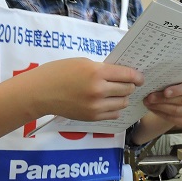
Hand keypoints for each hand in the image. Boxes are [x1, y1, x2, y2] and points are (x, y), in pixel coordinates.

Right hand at [25, 58, 142, 120]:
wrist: (40, 92)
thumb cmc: (59, 73)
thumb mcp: (83, 63)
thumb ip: (103, 69)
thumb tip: (121, 74)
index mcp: (96, 72)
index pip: (127, 75)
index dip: (137, 76)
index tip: (140, 77)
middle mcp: (98, 90)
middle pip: (127, 89)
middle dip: (130, 85)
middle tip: (129, 83)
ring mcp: (95, 106)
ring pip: (122, 103)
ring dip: (123, 97)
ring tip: (117, 93)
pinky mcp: (92, 117)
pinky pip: (113, 114)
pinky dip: (115, 108)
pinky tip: (109, 102)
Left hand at [143, 76, 181, 127]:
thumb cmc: (179, 84)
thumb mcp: (179, 78)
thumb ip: (172, 78)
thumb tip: (157, 79)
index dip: (178, 90)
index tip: (165, 92)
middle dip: (164, 99)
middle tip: (150, 97)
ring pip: (176, 111)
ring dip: (159, 107)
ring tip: (148, 102)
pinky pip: (172, 119)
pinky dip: (160, 113)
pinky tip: (152, 108)